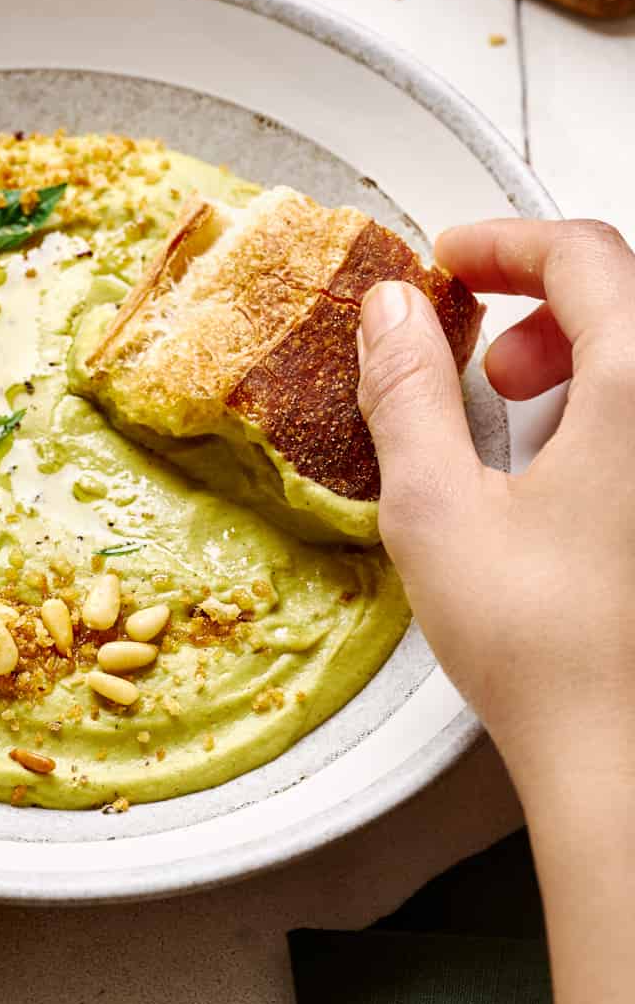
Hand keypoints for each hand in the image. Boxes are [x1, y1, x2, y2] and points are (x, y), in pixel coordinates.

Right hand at [355, 218, 634, 798]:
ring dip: (580, 350)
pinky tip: (565, 463)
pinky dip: (612, 404)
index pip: (583, 255)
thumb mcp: (437, 506)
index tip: (448, 259)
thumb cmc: (541, 647)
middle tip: (474, 344)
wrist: (623, 761)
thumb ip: (408, 391)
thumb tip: (392, 310)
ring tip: (515, 406)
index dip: (504, 242)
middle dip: (540, 299)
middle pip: (627, 295)